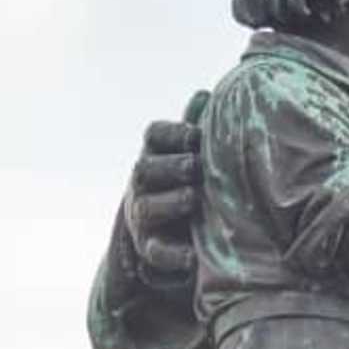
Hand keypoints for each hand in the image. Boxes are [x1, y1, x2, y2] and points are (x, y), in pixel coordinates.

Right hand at [122, 91, 206, 278]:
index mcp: (158, 156)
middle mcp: (144, 185)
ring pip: (147, 207)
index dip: (173, 133)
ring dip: (169, 202)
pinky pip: (155, 252)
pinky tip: (192, 255)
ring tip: (192, 199)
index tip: (196, 135)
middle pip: (145, 169)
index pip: (155, 136)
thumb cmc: (186, 186)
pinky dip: (173, 254)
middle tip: (195, 165)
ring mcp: (144, 217)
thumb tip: (204, 93)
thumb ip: (194, 131)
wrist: (167, 238)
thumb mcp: (190, 158)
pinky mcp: (151, 250)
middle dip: (170, 166)